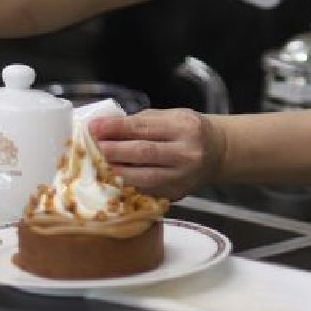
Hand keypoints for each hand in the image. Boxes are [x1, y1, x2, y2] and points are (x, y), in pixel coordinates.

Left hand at [89, 109, 226, 199]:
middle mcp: (186, 152)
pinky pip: (148, 191)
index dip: (116, 128)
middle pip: (143, 153)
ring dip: (117, 172)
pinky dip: (128, 186)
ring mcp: (183, 176)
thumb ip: (141, 122)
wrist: (218, 152)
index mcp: (183, 127)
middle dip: (113, 151)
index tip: (94, 127)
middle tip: (91, 148)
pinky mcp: (178, 193)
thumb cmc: (188, 130)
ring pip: (144, 177)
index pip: (144, 127)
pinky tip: (114, 180)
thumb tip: (106, 127)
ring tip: (97, 166)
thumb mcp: (171, 117)